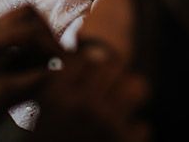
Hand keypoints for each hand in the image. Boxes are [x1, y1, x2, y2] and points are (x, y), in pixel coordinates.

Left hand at [0, 6, 61, 141]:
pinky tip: (38, 72)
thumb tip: (60, 70)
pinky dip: (29, 56)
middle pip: (24, 17)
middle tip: (57, 55)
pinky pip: (15, 47)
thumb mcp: (1, 97)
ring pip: (21, 30)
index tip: (63, 58)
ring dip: (37, 45)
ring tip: (50, 66)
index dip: (48, 42)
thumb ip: (33, 80)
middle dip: (44, 34)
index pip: (25, 27)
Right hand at [34, 52, 149, 141]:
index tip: (91, 77)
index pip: (88, 57)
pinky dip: (134, 135)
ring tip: (123, 108)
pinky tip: (122, 141)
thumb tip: (84, 54)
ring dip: (132, 97)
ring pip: (139, 86)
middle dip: (115, 76)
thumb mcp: (44, 112)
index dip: (92, 65)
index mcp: (60, 94)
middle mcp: (84, 104)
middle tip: (110, 91)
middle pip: (116, 64)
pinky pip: (144, 126)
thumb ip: (61, 84)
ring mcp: (109, 125)